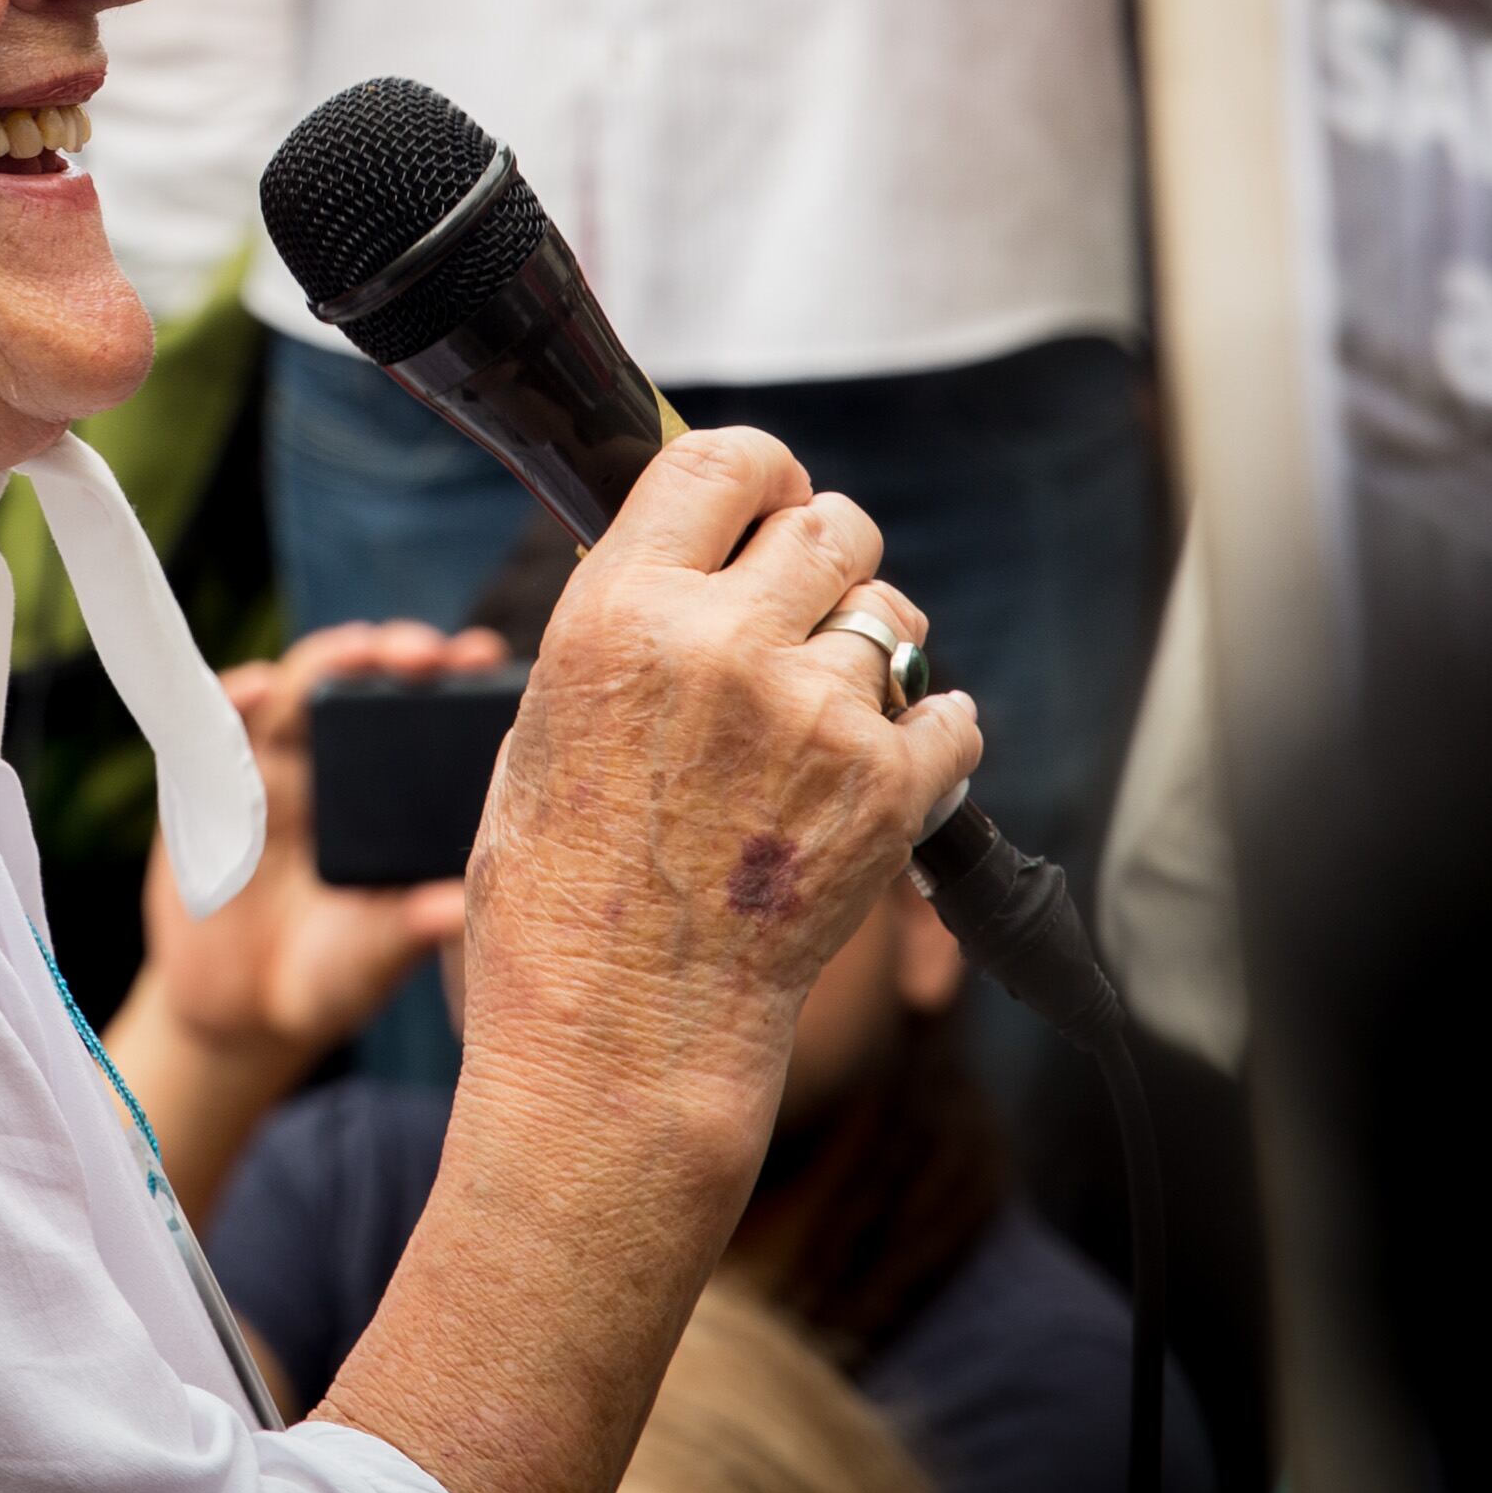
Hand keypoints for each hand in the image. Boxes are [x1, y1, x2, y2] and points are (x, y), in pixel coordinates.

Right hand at [101, 616, 502, 1216]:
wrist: (236, 1014)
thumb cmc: (326, 981)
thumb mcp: (368, 960)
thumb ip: (404, 931)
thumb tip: (457, 908)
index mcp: (390, 798)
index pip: (428, 718)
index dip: (456, 680)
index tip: (485, 657)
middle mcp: (334, 767)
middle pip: (364, 684)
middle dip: (396, 653)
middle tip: (427, 653)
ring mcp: (269, 769)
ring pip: (297, 690)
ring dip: (326, 664)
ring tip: (358, 653)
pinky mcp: (206, 784)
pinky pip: (213, 728)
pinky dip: (232, 700)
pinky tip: (255, 691)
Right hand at [452, 431, 979, 1183]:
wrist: (619, 1033)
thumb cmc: (561, 892)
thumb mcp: (542, 723)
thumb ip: (622, 626)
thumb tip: (685, 564)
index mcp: (618, 610)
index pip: (724, 459)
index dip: (760, 471)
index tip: (769, 495)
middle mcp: (722, 643)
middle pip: (831, 523)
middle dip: (824, 557)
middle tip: (803, 611)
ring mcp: (816, 716)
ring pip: (892, 617)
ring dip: (871, 651)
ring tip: (824, 718)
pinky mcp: (889, 792)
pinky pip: (950, 715)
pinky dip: (925, 739)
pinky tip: (872, 776)